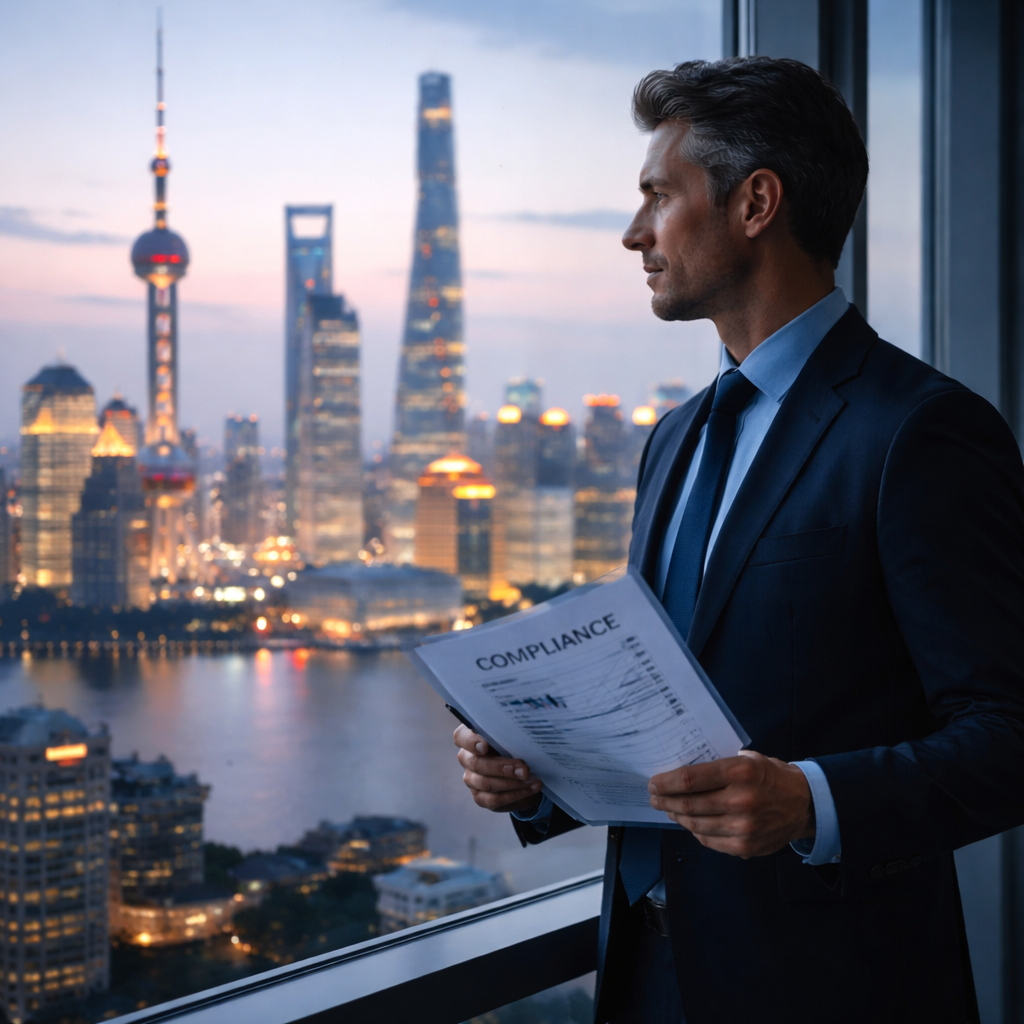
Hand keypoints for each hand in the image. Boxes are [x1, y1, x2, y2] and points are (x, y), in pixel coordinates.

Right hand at [454, 724, 543, 813]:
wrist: (521, 770)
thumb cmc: (514, 745)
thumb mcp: (512, 736)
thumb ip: (511, 735)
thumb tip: (523, 737)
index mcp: (470, 737)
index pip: (461, 737)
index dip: (471, 742)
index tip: (485, 746)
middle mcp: (467, 758)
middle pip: (476, 763)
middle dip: (502, 767)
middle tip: (524, 769)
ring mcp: (471, 779)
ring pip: (486, 783)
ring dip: (512, 783)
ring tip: (532, 780)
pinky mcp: (480, 797)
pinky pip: (495, 799)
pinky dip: (516, 794)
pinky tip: (531, 789)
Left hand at [648, 751, 814, 857]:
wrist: (805, 804)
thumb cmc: (771, 776)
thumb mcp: (748, 759)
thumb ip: (718, 765)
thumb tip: (682, 773)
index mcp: (739, 773)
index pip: (690, 779)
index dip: (666, 783)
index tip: (653, 783)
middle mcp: (740, 801)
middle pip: (689, 805)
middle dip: (665, 801)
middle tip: (654, 798)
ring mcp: (743, 828)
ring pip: (696, 825)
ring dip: (677, 817)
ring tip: (669, 809)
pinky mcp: (745, 847)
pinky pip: (709, 840)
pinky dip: (695, 831)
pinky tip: (689, 823)